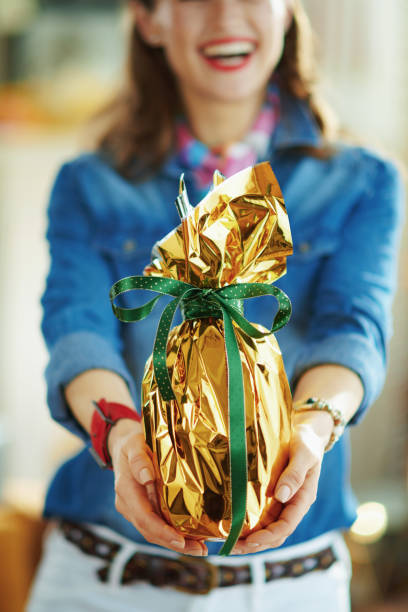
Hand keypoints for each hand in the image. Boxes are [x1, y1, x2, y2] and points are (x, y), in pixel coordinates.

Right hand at [108, 418, 207, 555]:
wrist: (123, 445)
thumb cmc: (133, 442)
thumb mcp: (135, 443)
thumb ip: (139, 459)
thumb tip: (146, 476)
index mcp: (125, 489)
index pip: (143, 516)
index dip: (161, 531)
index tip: (179, 540)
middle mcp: (127, 504)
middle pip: (149, 531)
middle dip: (173, 544)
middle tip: (199, 550)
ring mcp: (133, 509)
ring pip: (152, 532)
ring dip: (175, 543)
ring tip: (199, 548)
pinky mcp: (141, 509)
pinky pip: (155, 526)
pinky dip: (171, 534)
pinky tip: (190, 538)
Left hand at [230, 410, 332, 553]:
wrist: (307, 433)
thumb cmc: (306, 441)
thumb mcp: (303, 454)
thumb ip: (294, 474)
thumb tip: (281, 496)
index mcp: (304, 497)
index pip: (286, 526)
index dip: (268, 536)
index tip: (250, 541)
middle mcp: (293, 504)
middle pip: (276, 534)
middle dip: (255, 544)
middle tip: (232, 548)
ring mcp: (284, 501)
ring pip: (268, 528)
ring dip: (251, 538)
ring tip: (229, 543)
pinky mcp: (275, 496)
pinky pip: (263, 516)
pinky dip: (251, 525)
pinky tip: (235, 526)